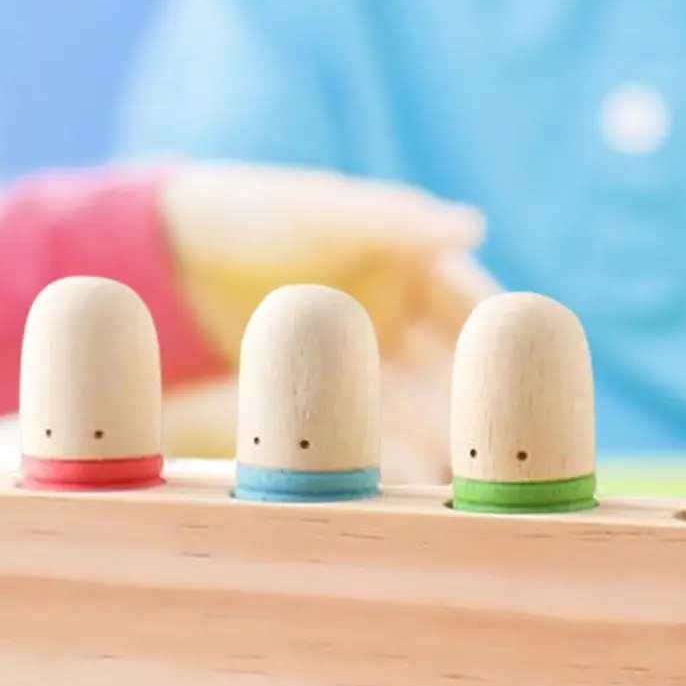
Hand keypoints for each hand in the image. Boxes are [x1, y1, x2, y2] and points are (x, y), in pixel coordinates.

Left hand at [159, 165, 498, 478]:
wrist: (164, 256)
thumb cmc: (248, 211)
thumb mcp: (321, 210)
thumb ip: (395, 221)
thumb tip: (472, 222)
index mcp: (409, 256)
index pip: (471, 300)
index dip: (499, 336)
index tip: (521, 372)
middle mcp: (396, 307)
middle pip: (449, 360)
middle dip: (470, 399)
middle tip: (489, 441)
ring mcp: (363, 350)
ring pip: (414, 397)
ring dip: (432, 432)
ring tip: (449, 469)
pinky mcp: (324, 386)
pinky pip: (367, 419)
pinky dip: (385, 445)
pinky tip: (397, 474)